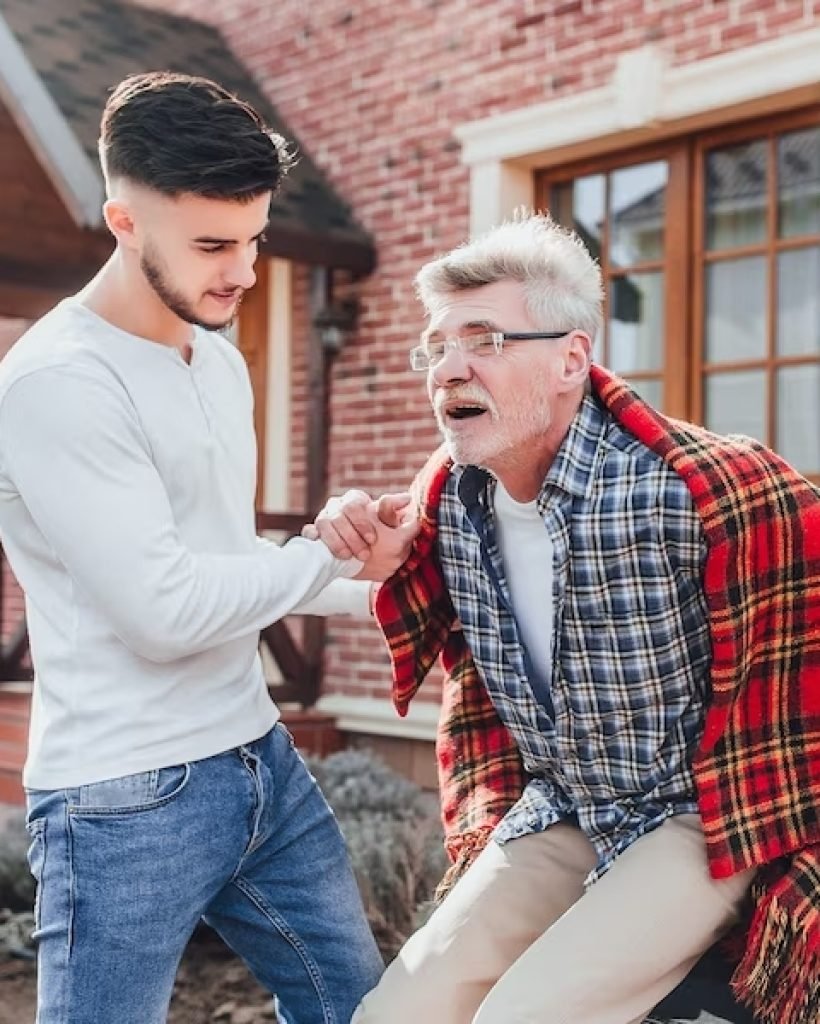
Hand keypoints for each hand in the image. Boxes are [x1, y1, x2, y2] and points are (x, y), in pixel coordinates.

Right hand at [303, 490, 418, 580]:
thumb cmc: (376, 532)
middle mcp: (337, 506)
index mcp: (354, 499)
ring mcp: (323, 519)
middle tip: (365, 554)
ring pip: (324, 523)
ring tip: (350, 557)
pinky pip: (309, 532)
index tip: (373, 539)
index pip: (355, 504)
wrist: (359, 554)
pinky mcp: (314, 533)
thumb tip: (407, 499)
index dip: (363, 523)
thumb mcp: (387, 522)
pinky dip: (316, 539)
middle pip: (340, 515)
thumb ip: (394, 510)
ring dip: (338, 542)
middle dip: (352, 536)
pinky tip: (325, 552)